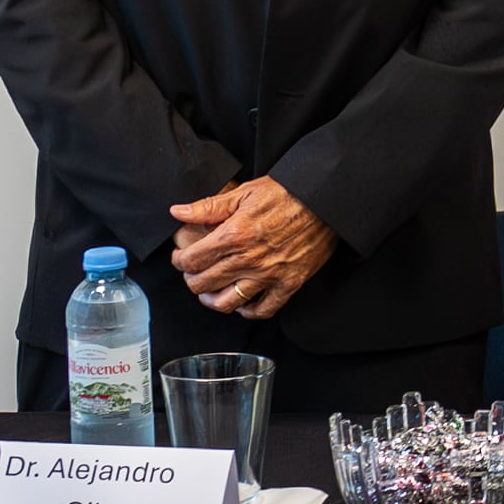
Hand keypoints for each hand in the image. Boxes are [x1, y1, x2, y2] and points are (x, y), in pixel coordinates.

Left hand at [167, 179, 339, 320]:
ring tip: (211, 292)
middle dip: (191, 279)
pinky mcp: (289, 283)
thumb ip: (209, 206)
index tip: (182, 256)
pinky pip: (264, 309)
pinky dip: (249, 311)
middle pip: (202, 284)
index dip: (180, 260)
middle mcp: (248, 259)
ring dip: (212, 300)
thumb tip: (178, 212)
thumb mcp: (245, 192)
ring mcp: (269, 274)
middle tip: (195, 271)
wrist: (325, 199)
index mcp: (233, 235)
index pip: (191, 260)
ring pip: (226, 303)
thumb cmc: (288, 193)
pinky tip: (243, 303)